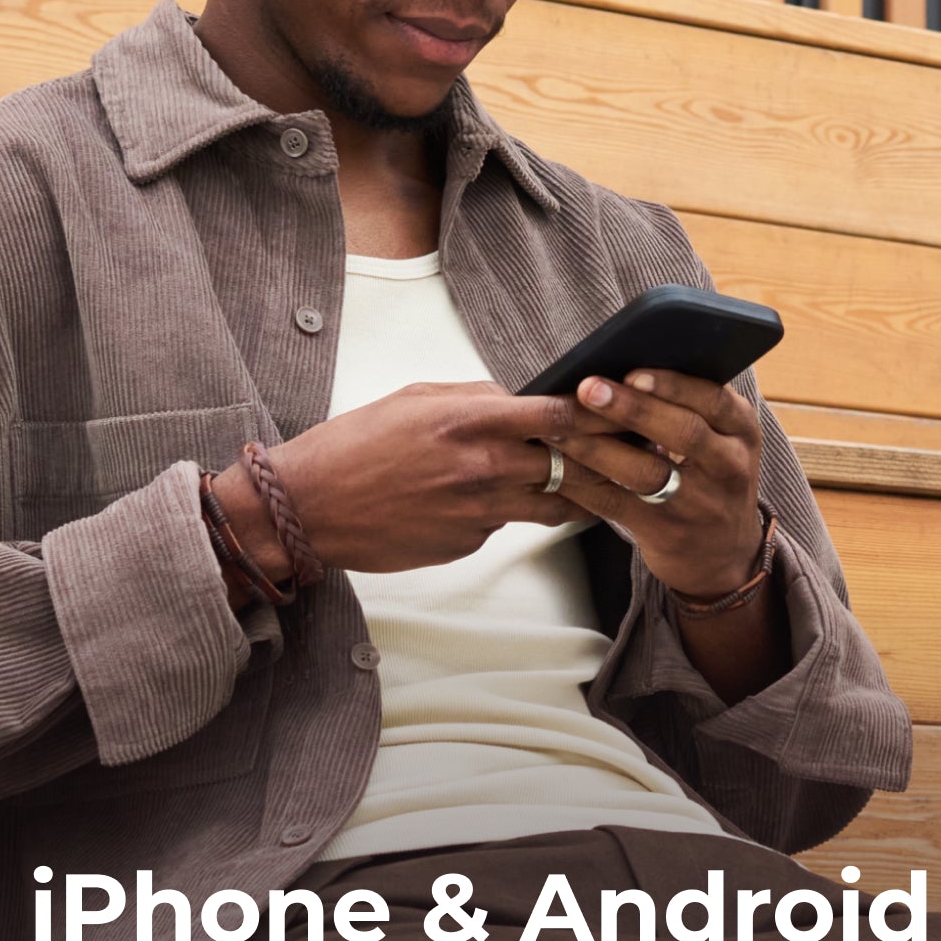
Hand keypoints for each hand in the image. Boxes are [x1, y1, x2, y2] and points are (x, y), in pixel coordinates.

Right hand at [209, 381, 610, 577]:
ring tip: (592, 484)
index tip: (623, 410)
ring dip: (575, 494)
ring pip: (554, 505)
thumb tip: (520, 398)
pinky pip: (506, 525)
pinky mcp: (467, 543)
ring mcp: (478, 513)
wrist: (310, 507)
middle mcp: (482, 468)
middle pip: (571, 465)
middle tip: (630, 453)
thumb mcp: (416, 400)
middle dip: (605, 458)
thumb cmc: (355, 446)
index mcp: (469, 421)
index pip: (559, 416)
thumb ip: (475, 397)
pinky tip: (492, 502)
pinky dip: (511, 512)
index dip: (600, 414)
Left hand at [541, 367, 765, 599]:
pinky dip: (583, 483)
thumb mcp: (719, 439)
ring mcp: (699, 503)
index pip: (714, 399)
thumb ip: (686, 406)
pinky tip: (558, 465)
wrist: (722, 553)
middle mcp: (728, 465)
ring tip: (560, 427)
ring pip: (646, 471)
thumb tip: (619, 366)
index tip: (633, 371)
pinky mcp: (665, 532)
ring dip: (598, 447)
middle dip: (632, 408)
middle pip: (683, 432)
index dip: (673, 385)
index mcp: (741, 430)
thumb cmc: (709, 476)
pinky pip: (617, 504)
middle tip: (588, 388)